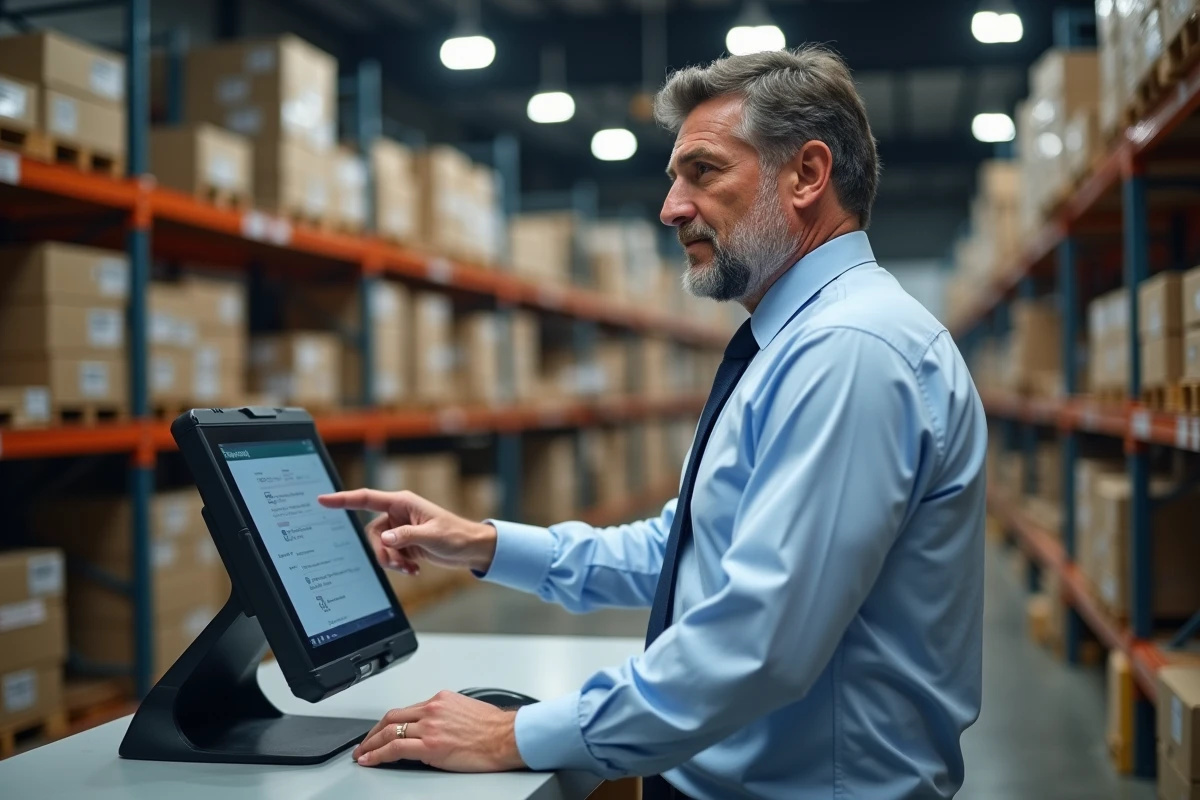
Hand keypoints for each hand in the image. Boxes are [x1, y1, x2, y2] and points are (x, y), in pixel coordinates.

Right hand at [317, 489, 497, 573]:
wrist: (471, 549)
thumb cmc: (457, 535)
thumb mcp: (431, 536)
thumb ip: (406, 537)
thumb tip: (384, 539)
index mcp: (403, 503)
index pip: (366, 499)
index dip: (342, 499)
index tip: (323, 500)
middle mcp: (398, 515)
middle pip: (372, 533)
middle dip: (382, 551)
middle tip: (397, 563)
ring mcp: (401, 530)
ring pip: (380, 547)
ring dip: (391, 561)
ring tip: (410, 568)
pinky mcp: (405, 544)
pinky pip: (390, 556)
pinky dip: (399, 565)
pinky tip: (414, 570)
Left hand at [352, 690, 525, 771]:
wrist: (507, 737)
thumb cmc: (495, 727)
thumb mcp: (466, 709)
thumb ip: (446, 715)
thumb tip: (435, 726)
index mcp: (440, 700)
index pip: (406, 710)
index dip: (388, 723)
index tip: (381, 731)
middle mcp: (432, 709)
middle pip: (391, 718)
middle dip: (373, 732)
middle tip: (364, 744)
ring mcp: (430, 727)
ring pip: (390, 732)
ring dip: (371, 744)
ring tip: (362, 754)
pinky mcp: (430, 745)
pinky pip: (396, 749)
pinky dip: (378, 755)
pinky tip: (371, 760)